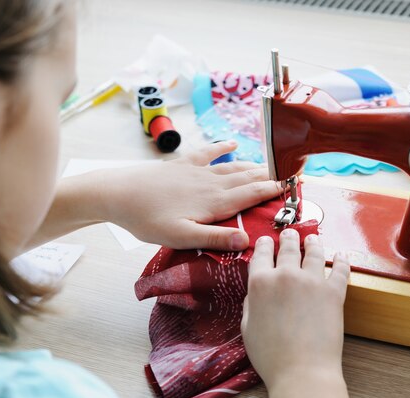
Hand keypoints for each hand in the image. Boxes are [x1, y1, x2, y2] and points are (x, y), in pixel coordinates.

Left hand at [79, 141, 282, 250]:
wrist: (117, 193)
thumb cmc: (147, 219)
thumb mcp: (181, 237)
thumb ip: (214, 237)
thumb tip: (247, 240)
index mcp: (214, 202)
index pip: (252, 195)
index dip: (273, 190)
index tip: (292, 187)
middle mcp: (210, 183)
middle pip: (247, 178)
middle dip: (270, 176)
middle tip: (290, 175)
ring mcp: (197, 171)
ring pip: (233, 167)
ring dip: (254, 166)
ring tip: (271, 166)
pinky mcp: (182, 164)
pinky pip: (207, 153)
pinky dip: (222, 148)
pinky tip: (232, 144)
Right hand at [241, 229, 352, 397]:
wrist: (301, 371)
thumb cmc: (271, 356)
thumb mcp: (248, 327)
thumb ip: (251, 303)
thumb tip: (256, 291)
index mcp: (260, 283)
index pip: (262, 254)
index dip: (264, 245)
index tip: (266, 241)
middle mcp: (286, 275)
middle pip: (288, 247)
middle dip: (289, 238)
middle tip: (290, 234)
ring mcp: (312, 281)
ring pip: (314, 252)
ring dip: (312, 242)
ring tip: (313, 238)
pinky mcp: (334, 292)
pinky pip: (340, 270)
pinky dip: (341, 261)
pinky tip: (341, 256)